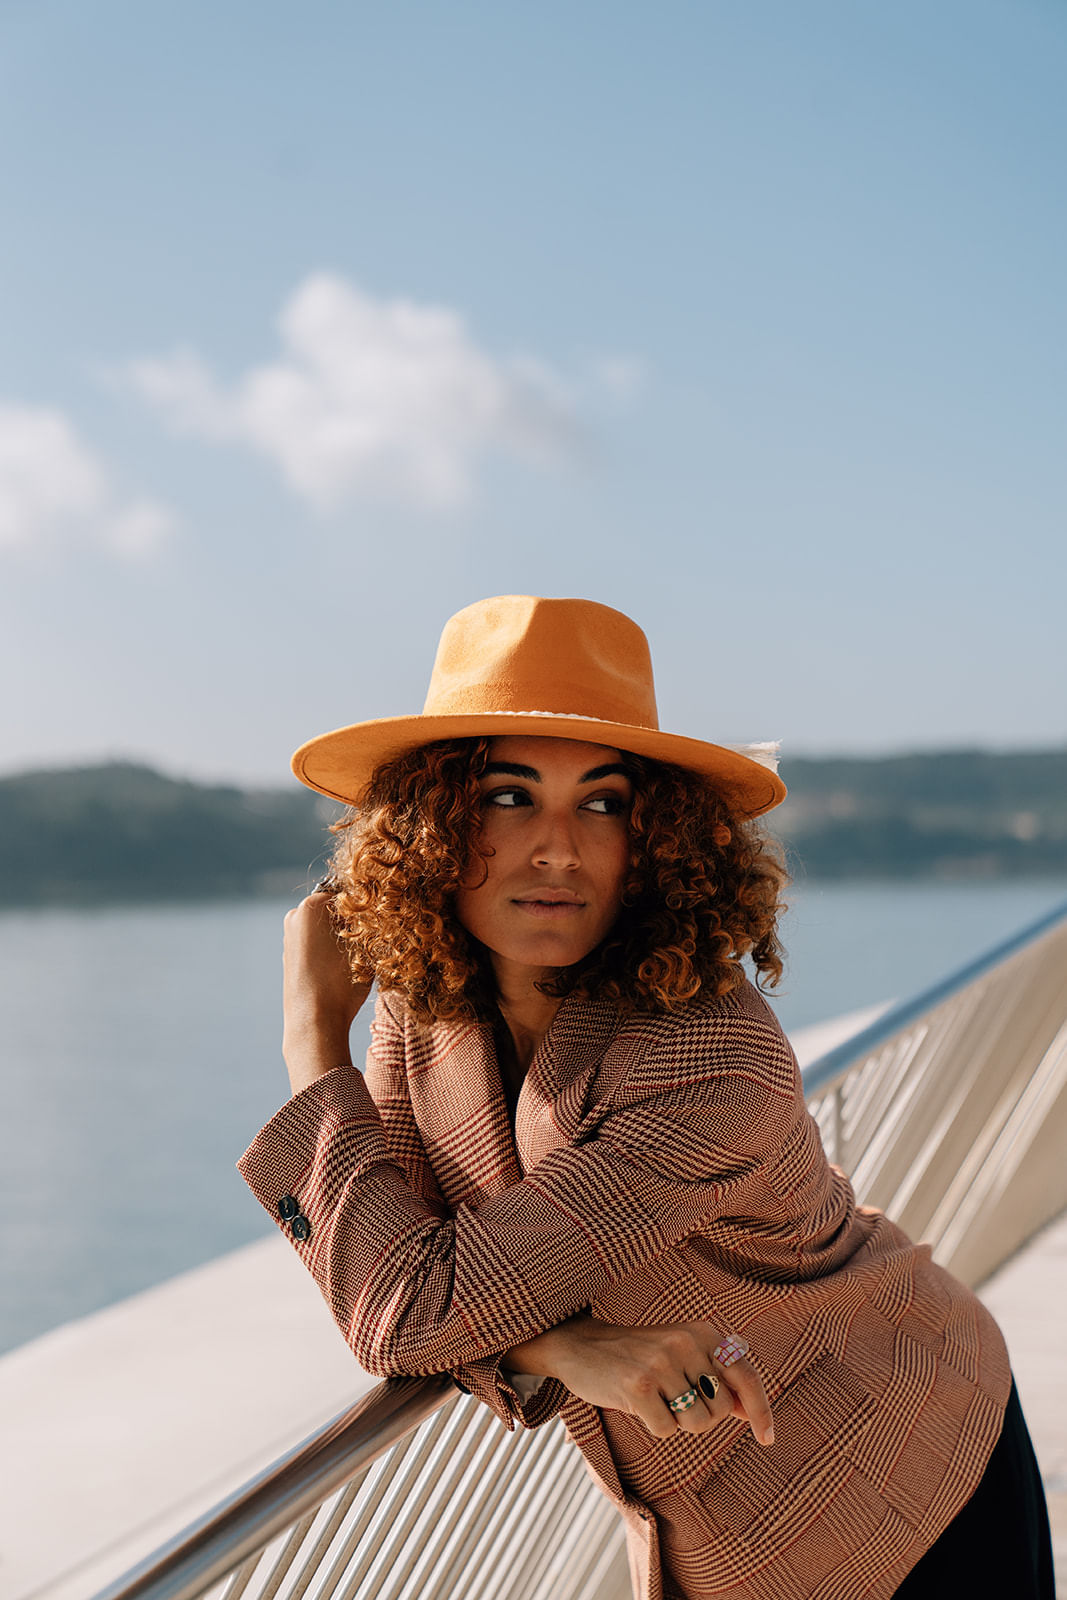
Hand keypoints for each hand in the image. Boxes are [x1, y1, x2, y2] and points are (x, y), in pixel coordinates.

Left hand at [282, 890, 372, 1093]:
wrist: (314, 1023)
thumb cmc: (341, 984)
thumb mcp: (364, 949)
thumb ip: (368, 925)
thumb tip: (376, 914)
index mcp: (311, 907)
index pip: (347, 893)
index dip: (367, 906)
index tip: (380, 919)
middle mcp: (294, 917)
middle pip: (333, 910)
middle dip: (352, 921)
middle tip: (372, 938)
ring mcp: (289, 938)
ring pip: (324, 928)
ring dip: (341, 937)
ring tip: (358, 957)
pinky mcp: (289, 958)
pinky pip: (315, 945)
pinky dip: (329, 951)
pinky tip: (341, 969)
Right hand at [506, 1316, 773, 1445]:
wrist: (581, 1345)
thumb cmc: (638, 1357)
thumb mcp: (681, 1355)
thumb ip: (717, 1378)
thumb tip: (750, 1412)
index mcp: (702, 1331)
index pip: (746, 1375)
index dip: (761, 1410)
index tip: (767, 1437)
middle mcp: (685, 1341)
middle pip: (720, 1409)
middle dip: (702, 1417)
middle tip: (674, 1400)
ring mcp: (661, 1362)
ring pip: (696, 1423)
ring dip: (678, 1422)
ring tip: (656, 1400)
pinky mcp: (639, 1386)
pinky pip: (666, 1430)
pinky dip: (654, 1426)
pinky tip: (636, 1404)